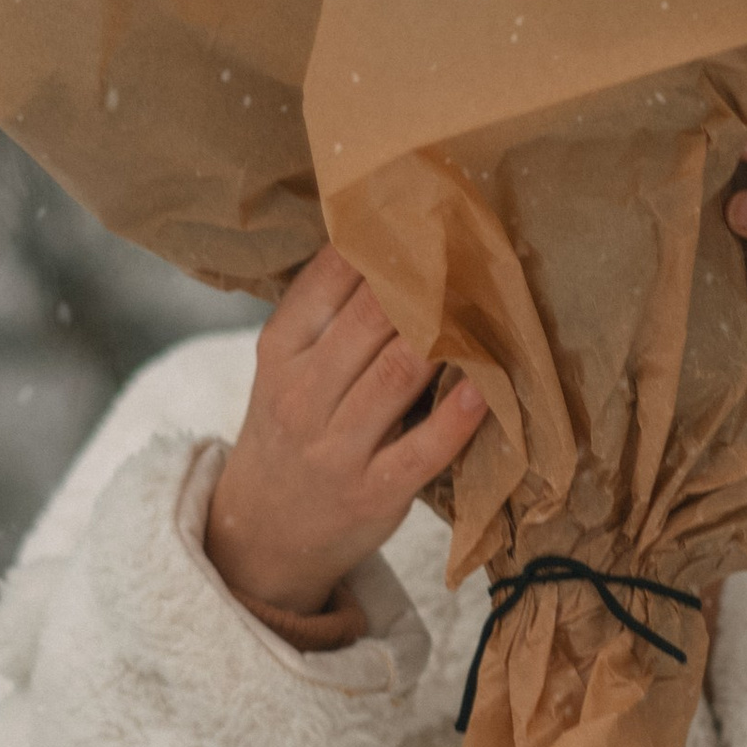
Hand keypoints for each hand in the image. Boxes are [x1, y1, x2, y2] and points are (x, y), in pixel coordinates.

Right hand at [204, 245, 490, 615]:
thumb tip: (393, 240)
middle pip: (369, 321)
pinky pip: (423, 450)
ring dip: (447, 336)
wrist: (258, 533)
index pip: (327, 282)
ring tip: (487, 302)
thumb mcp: (284, 368)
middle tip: (471, 249)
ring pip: (397, 375)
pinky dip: (458, 417)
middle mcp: (301, 396)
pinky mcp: (373, 493)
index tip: (424, 214)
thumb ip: (327, 315)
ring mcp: (336, 448)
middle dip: (424, 282)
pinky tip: (488, 386)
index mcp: (279, 352)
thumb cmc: (289, 432)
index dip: (379, 244)